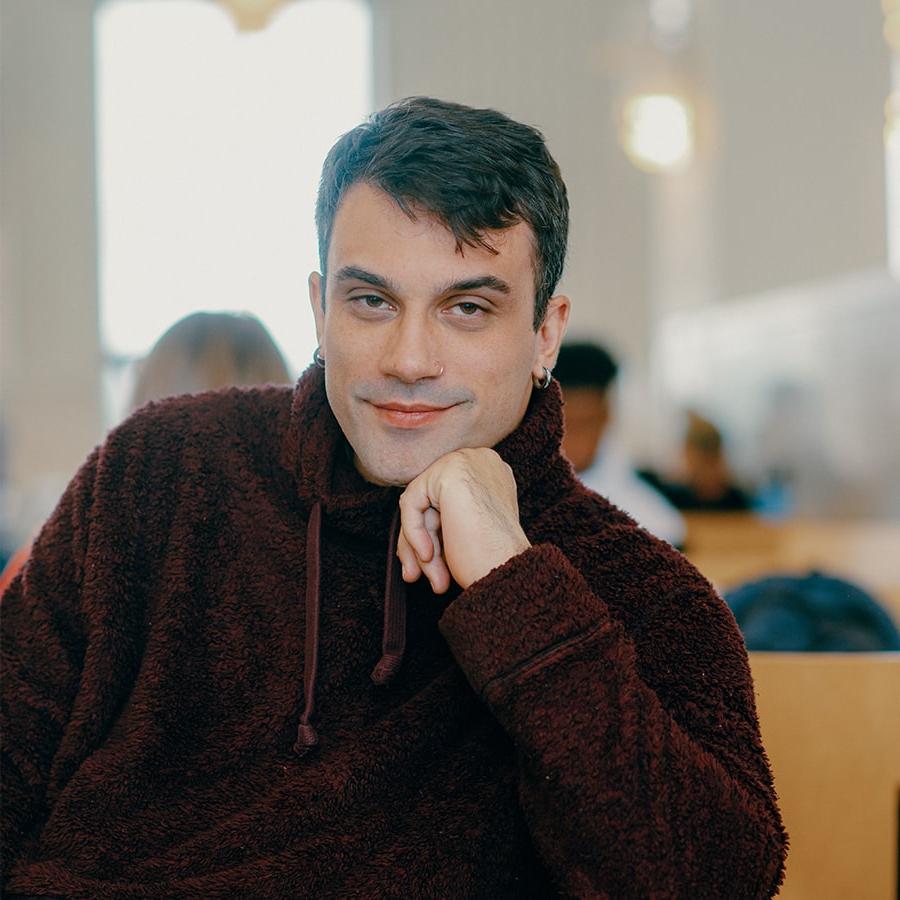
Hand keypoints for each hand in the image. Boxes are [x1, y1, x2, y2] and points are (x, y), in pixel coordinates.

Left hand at [396, 448, 530, 593]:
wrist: (508, 572)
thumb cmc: (494, 560)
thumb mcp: (465, 533)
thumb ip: (441, 520)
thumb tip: (408, 530)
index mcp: (491, 473)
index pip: (446, 499)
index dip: (434, 533)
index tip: (429, 562)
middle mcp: (482, 461)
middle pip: (432, 500)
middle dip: (423, 540)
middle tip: (426, 576)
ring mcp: (467, 462)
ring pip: (420, 504)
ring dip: (418, 545)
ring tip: (433, 578)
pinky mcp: (449, 472)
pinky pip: (412, 503)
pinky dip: (414, 533)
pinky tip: (427, 556)